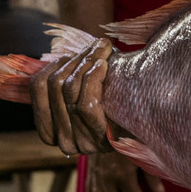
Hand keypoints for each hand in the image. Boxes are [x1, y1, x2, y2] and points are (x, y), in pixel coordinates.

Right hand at [30, 38, 112, 155]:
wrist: (153, 116)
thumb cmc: (117, 97)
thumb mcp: (85, 90)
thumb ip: (63, 80)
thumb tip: (47, 56)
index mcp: (54, 131)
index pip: (37, 88)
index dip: (52, 65)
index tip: (71, 55)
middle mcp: (65, 142)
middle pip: (53, 85)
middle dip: (74, 59)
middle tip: (93, 48)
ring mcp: (82, 143)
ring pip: (69, 89)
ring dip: (86, 62)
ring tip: (102, 52)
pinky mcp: (100, 139)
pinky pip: (85, 101)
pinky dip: (93, 76)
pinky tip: (104, 65)